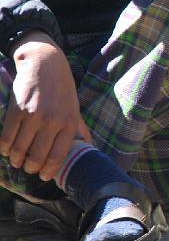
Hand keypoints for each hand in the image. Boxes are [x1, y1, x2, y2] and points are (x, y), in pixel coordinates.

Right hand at [0, 31, 91, 180]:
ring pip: (20, 148)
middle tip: (28, 169)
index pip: (58, 156)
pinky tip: (6, 150)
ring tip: (16, 162)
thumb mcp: (75, 109)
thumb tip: (89, 148)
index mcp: (69, 123)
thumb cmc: (62, 89)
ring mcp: (34, 116)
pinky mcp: (17, 110)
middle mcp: (53, 121)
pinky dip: (5, 147)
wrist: (45, 64)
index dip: (49, 170)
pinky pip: (7, 136)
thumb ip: (79, 129)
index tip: (43, 176)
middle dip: (31, 167)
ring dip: (16, 159)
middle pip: (38, 155)